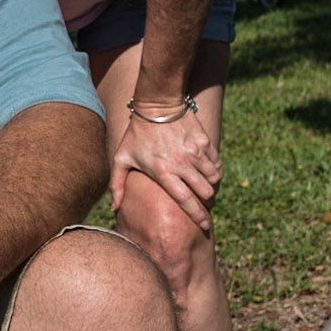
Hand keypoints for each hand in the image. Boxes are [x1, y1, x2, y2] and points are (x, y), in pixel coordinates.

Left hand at [111, 106, 220, 232]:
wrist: (157, 104)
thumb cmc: (136, 134)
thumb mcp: (121, 158)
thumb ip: (117, 184)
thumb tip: (114, 209)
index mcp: (163, 171)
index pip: (185, 200)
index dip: (198, 215)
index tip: (205, 226)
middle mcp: (182, 163)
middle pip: (205, 191)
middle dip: (208, 203)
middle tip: (205, 206)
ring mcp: (195, 152)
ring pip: (214, 178)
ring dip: (212, 187)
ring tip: (206, 190)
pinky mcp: (204, 141)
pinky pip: (216, 163)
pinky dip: (215, 172)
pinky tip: (209, 174)